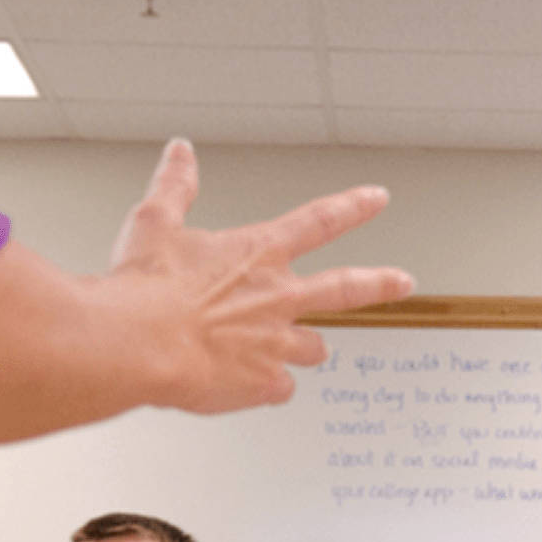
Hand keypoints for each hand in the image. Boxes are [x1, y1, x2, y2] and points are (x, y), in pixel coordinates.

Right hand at [108, 140, 415, 414]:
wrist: (138, 344)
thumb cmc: (145, 288)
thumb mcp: (155, 223)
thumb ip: (176, 186)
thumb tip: (180, 152)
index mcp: (259, 253)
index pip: (319, 221)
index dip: (353, 207)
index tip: (377, 198)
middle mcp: (279, 296)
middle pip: (347, 288)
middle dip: (381, 283)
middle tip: (404, 282)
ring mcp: (277, 342)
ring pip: (314, 348)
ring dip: (306, 348)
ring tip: (291, 351)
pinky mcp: (265, 383)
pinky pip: (280, 389)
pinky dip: (268, 388)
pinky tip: (249, 386)